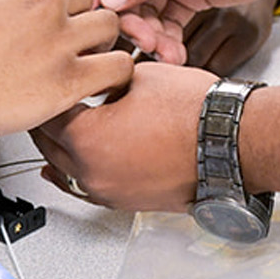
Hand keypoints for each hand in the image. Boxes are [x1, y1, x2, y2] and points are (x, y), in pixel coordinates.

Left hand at [33, 62, 217, 212]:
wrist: (232, 142)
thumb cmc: (195, 112)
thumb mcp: (139, 76)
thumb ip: (105, 80)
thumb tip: (94, 81)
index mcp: (88, 138)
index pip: (48, 113)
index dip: (47, 92)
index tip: (46, 82)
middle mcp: (92, 172)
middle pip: (48, 146)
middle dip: (47, 121)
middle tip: (48, 102)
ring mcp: (109, 191)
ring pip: (64, 171)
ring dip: (59, 149)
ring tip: (58, 129)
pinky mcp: (127, 202)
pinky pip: (87, 189)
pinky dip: (76, 174)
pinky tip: (68, 170)